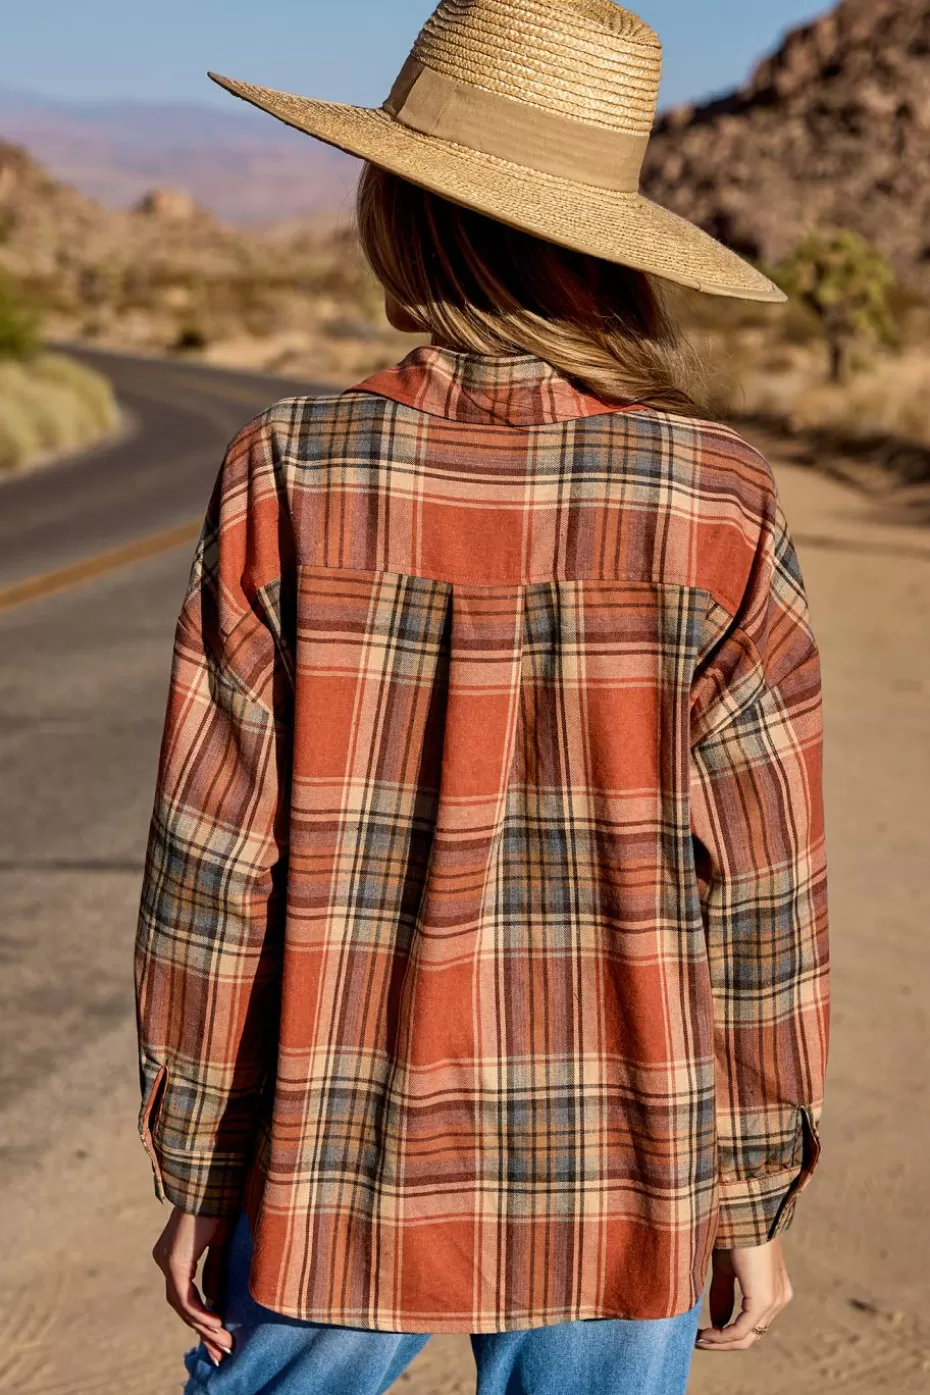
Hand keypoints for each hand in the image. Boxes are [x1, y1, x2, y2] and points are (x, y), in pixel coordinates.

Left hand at [152, 1206, 233, 1365]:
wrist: (212, 1177)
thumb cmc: (219, 1202)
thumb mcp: (219, 1243)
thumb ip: (214, 1270)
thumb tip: (214, 1300)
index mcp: (173, 1254)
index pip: (184, 1295)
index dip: (201, 1316)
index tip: (219, 1334)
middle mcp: (164, 1258)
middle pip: (180, 1305)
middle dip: (202, 1329)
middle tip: (220, 1351)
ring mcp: (167, 1260)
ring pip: (181, 1305)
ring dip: (202, 1326)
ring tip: (222, 1342)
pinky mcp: (175, 1261)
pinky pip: (185, 1297)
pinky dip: (200, 1313)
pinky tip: (215, 1324)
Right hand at [696, 1239, 792, 1351]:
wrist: (743, 1210)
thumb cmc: (734, 1232)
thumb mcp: (726, 1268)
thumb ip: (723, 1295)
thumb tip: (717, 1323)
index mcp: (773, 1290)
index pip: (752, 1324)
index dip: (727, 1334)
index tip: (702, 1334)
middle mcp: (778, 1299)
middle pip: (750, 1335)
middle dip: (722, 1343)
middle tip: (698, 1342)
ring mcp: (774, 1300)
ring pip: (747, 1337)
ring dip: (720, 1342)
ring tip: (698, 1340)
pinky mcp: (764, 1299)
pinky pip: (741, 1329)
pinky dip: (722, 1336)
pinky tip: (705, 1334)